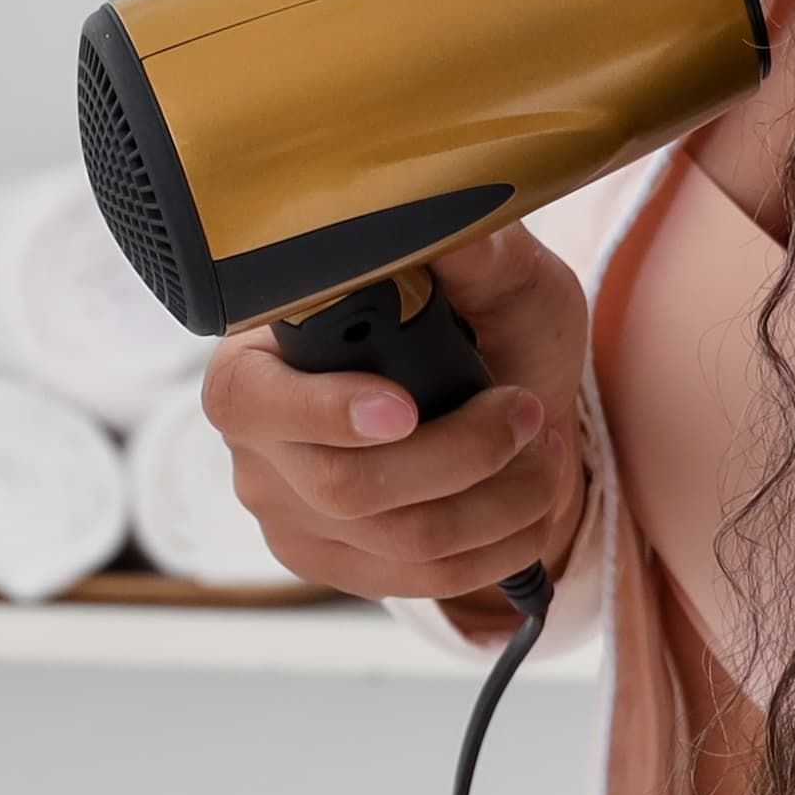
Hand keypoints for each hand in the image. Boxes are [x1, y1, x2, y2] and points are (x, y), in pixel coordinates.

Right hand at [201, 221, 597, 620]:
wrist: (508, 407)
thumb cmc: (488, 328)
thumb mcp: (496, 274)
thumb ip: (472, 247)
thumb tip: (452, 214)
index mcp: (257, 355)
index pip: (252, 398)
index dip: (326, 411)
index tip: (404, 408)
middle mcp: (255, 443)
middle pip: (342, 486)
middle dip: (458, 455)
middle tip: (523, 413)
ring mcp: (288, 514)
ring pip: (397, 539)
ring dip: (498, 501)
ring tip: (542, 452)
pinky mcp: (334, 566)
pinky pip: (421, 580)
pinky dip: (497, 546)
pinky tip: (529, 503)